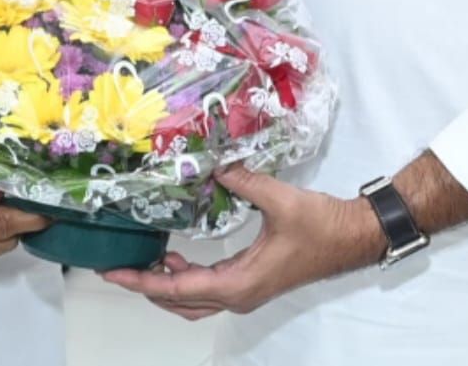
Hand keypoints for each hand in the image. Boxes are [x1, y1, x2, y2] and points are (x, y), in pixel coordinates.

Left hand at [102, 163, 383, 319]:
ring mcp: (246, 290)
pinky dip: (185, 278)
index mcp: (240, 283)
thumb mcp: (279, 199)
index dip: (143, 281)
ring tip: (141, 261)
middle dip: (146, 286)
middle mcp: (239, 294)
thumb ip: (243, 181)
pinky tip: (175, 257)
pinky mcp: (251, 280)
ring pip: (194, 300)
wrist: (351, 237)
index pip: (179, 290)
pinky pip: (208, 287)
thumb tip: (213, 164)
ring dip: (166, 286)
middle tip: (117, 268)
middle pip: (180, 302)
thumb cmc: (319, 225)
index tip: (115, 273)